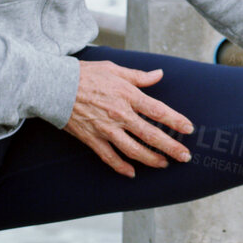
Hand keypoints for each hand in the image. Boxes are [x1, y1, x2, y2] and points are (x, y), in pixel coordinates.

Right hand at [62, 59, 195, 177]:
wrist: (54, 86)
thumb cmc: (85, 75)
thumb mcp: (114, 69)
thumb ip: (138, 76)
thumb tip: (159, 74)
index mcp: (127, 95)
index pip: (158, 111)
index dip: (175, 121)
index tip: (188, 129)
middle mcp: (120, 114)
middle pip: (150, 135)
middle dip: (170, 147)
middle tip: (185, 156)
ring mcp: (106, 129)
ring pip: (133, 150)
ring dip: (151, 159)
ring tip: (164, 164)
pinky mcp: (92, 139)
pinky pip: (109, 158)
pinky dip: (121, 167)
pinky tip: (132, 173)